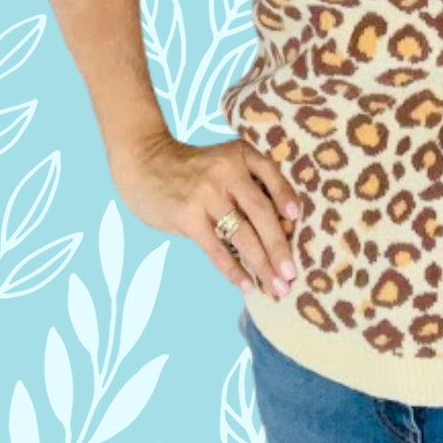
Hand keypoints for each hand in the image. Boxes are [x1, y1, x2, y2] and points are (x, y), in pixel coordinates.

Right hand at [111, 131, 301, 300]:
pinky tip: (247, 285)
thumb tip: (281, 227)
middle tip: (291, 274)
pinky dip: (234, 270)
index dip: (286, 197)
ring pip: (242, 235)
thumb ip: (246, 185)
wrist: (145, 163)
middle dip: (279, 247)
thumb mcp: (222, 163)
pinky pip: (217, 249)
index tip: (297, 219)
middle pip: (261, 212)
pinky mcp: (188, 216)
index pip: (271, 175)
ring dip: (262, 265)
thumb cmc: (192, 170)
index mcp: (239, 155)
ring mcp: (206, 194)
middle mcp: (226, 171)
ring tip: (275, 287)